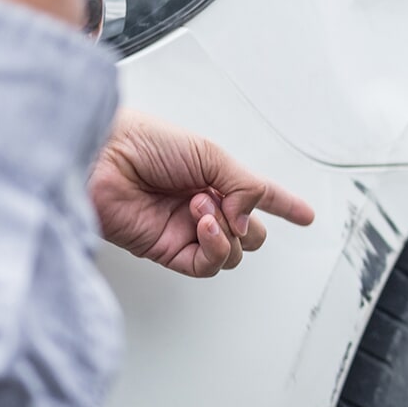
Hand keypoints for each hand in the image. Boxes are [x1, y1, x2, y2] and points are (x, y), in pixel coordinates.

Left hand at [89, 110, 315, 277]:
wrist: (101, 158)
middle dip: (249, 222)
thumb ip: (244, 186)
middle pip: (251, 234)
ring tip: (201, 207)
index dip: (285, 205)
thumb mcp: (209, 153)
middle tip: (227, 203)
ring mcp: (186, 230)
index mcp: (214, 176)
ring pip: (233, 253)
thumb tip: (252, 220)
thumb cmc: (142, 141)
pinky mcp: (167, 251)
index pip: (259, 195)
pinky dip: (214, 248)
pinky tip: (202, 226)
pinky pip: (207, 265)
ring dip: (227, 231)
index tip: (306, 216)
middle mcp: (202, 206)